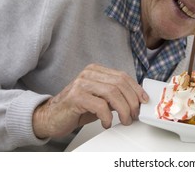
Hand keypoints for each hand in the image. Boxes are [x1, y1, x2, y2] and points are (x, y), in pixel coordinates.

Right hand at [32, 64, 148, 138]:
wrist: (51, 117)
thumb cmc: (77, 108)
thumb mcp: (100, 99)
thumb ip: (115, 95)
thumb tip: (137, 100)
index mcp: (96, 70)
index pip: (123, 76)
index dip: (136, 89)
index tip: (143, 101)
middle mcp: (89, 74)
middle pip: (120, 84)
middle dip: (132, 101)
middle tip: (134, 115)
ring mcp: (81, 83)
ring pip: (113, 93)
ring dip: (123, 110)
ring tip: (124, 120)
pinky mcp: (75, 97)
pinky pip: (100, 106)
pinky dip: (107, 117)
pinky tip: (106, 123)